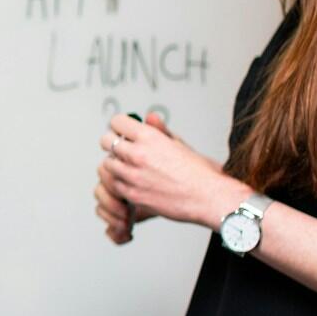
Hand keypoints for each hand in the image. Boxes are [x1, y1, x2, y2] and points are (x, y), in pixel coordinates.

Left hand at [98, 112, 247, 230]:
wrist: (210, 198)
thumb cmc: (201, 173)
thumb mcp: (180, 144)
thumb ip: (160, 130)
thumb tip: (149, 117)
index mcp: (149, 137)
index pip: (117, 122)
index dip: (121, 126)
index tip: (125, 131)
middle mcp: (137, 154)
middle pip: (106, 141)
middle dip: (114, 143)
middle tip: (123, 148)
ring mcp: (132, 176)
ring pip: (107, 164)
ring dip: (116, 164)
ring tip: (129, 168)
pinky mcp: (132, 194)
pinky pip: (114, 185)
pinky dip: (120, 183)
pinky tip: (133, 183)